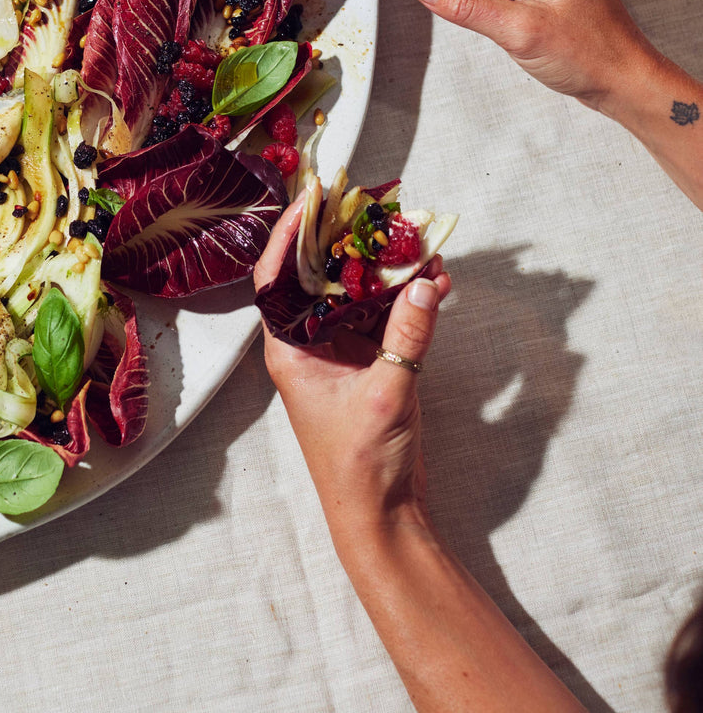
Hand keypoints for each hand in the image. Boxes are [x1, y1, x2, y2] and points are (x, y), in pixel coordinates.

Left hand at [255, 196, 450, 547]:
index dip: (291, 231)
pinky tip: (435, 282)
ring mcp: (340, 355)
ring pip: (357, 294)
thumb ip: (407, 336)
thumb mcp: (386, 393)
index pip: (277, 275)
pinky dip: (406, 300)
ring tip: (416, 241)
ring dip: (386, 270)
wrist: (382, 516)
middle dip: (349, 242)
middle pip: (320, 276)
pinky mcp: (369, 366)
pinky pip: (384, 318)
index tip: (315, 195)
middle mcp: (309, 345)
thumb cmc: (363, 463)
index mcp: (289, 349)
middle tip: (376, 208)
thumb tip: (427, 282)